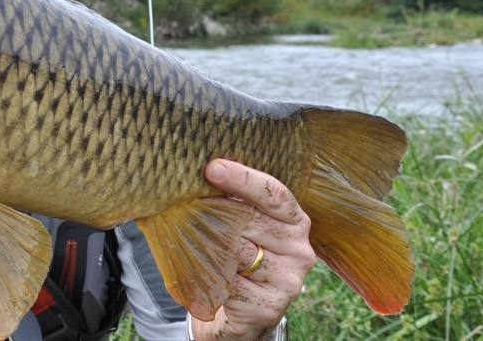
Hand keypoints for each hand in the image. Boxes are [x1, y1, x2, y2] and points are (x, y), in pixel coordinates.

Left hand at [191, 159, 314, 340]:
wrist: (246, 315)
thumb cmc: (241, 260)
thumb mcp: (246, 228)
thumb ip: (236, 204)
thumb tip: (201, 172)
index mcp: (297, 222)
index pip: (274, 194)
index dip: (244, 179)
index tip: (212, 167)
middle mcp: (300, 250)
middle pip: (250, 221)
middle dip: (213, 211)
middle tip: (182, 203)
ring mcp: (288, 281)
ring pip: (236, 251)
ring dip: (205, 242)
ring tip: (185, 235)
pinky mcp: (269, 307)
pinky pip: (228, 281)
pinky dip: (208, 275)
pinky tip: (198, 271)